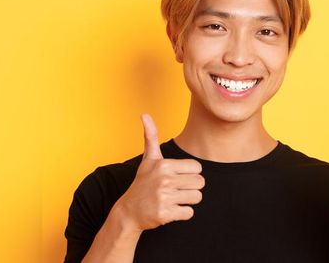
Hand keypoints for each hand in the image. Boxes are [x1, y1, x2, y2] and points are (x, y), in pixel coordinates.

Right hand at [111, 113, 204, 231]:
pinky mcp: (165, 214)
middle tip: (175, 190)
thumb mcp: (148, 160)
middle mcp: (164, 180)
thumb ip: (151, 136)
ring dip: (187, 201)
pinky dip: (182, 214)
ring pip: (197, 197)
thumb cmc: (143, 183)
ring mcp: (164, 197)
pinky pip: (189, 213)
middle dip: (191, 188)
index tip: (176, 178)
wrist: (128, 211)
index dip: (190, 174)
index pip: (197, 168)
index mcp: (164, 165)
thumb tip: (144, 114)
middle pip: (200, 183)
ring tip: (173, 199)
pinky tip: (170, 210)